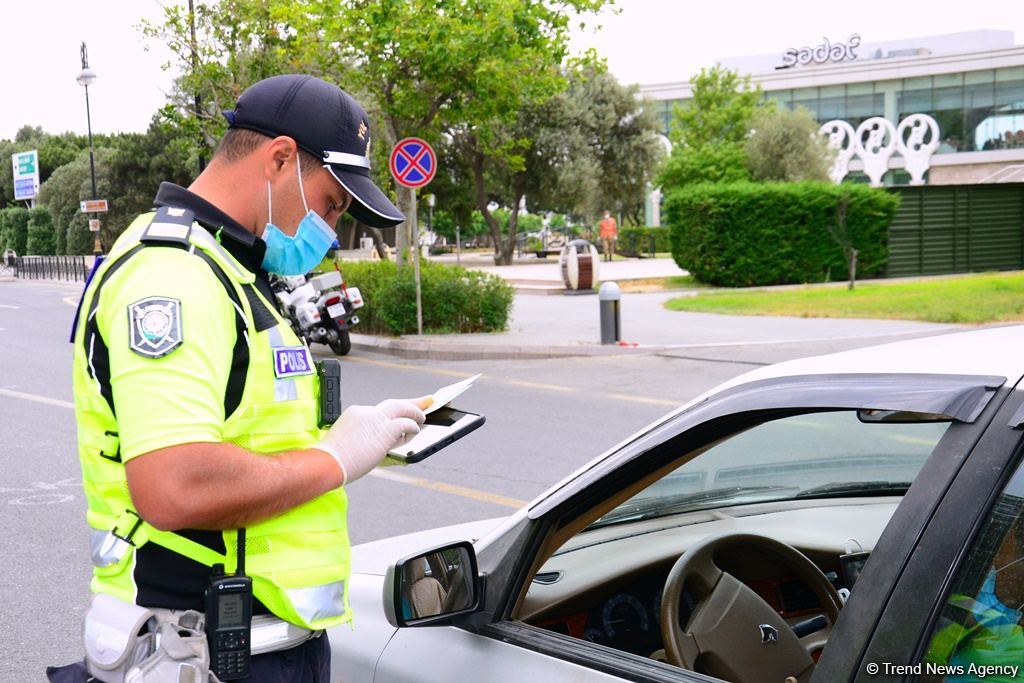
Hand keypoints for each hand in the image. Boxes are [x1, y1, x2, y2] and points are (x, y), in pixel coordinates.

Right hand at [316, 396, 431, 483]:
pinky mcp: (385, 430)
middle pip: (393, 403)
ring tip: (423, 419)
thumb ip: (363, 443)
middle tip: (425, 400)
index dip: (392, 415)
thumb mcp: (347, 445)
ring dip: (415, 413)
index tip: (398, 415)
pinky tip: (416, 432)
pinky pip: (405, 424)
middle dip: (411, 402)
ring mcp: (376, 419)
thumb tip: (379, 450)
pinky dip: (413, 427)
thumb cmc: (332, 460)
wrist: (327, 462)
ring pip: (402, 409)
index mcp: (355, 414)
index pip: (379, 412)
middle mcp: (366, 412)